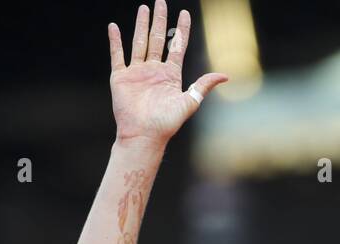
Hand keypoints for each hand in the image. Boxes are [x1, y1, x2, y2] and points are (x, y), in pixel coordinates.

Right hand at [108, 1, 227, 145]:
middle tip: (160, 1)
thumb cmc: (167, 123)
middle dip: (159, 20)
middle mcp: (154, 70)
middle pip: (157, 39)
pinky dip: (115, 41)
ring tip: (144, 8)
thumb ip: (204, 85)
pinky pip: (118, 55)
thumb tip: (225, 75)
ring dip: (141, 25)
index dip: (181, 29)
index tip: (184, 13)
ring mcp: (137, 72)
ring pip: (139, 42)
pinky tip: (114, 27)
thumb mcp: (190, 102)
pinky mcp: (121, 77)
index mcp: (171, 75)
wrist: (144, 135)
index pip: (177, 46)